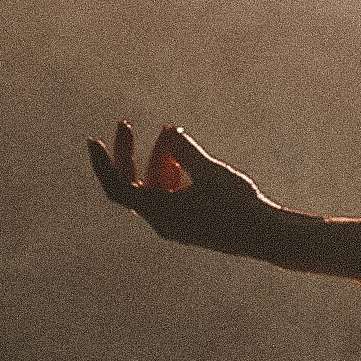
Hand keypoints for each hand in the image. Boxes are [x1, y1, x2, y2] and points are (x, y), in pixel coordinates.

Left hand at [88, 120, 272, 255]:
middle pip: (135, 184)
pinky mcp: (190, 223)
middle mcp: (162, 222)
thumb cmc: (239, 204)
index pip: (118, 187)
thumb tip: (168, 131)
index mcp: (160, 212)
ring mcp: (176, 224)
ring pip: (155, 188)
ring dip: (158, 160)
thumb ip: (185, 150)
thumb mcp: (210, 171)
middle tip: (125, 124)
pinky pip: (170, 196)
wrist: (267, 236)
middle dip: (132, 153)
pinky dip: (172, 174)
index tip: (93, 141)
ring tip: (169, 133)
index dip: (103, 164)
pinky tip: (184, 157)